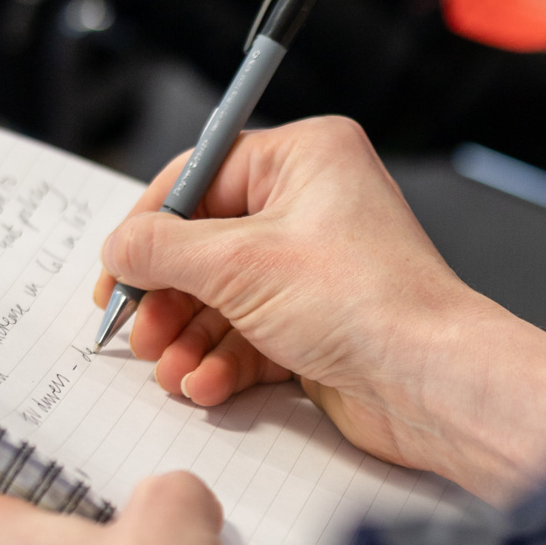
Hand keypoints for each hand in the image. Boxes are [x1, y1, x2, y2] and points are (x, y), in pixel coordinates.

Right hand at [95, 116, 545, 499]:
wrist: (429, 384)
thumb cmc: (365, 303)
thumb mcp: (239, 265)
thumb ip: (163, 251)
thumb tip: (119, 246)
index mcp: (305, 159)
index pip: (200, 176)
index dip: (150, 226)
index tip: (116, 271)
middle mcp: (312, 206)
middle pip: (205, 244)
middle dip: (167, 296)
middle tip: (137, 331)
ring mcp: (315, 269)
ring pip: (222, 297)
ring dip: (188, 338)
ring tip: (170, 368)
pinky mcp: (317, 324)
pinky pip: (248, 335)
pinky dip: (220, 362)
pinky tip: (205, 385)